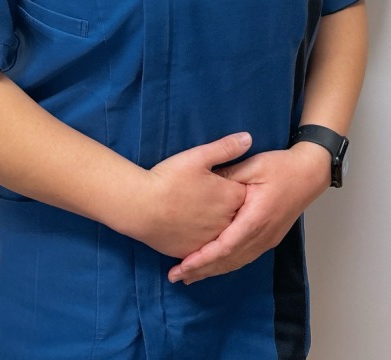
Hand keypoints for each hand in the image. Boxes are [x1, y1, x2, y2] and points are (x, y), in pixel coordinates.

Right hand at [132, 132, 250, 257]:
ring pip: (221, 232)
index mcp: (231, 197)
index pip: (246, 191)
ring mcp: (211, 241)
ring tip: (199, 211)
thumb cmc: (170, 178)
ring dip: (216, 224)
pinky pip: (205, 247)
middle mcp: (227, 223)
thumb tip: (248, 138)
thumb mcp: (198, 156)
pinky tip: (191, 228)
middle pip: (236, 214)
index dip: (235, 185)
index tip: (225, 181)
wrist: (141, 207)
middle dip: (229, 206)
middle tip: (210, 196)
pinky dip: (201, 238)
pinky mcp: (194, 252)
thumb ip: (225, 148)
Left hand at [167, 143, 329, 284]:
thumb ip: (227, 177)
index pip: (225, 246)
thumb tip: (203, 184)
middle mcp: (262, 235)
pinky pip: (244, 257)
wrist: (309, 174)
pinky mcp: (269, 238)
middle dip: (202, 270)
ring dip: (213, 270)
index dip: (203, 258)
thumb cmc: (281, 167)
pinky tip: (214, 266)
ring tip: (190, 276)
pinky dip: (226, 264)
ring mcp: (267, 239)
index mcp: (256, 218)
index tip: (183, 265)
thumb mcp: (252, 166)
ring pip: (237, 262)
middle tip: (177, 276)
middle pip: (228, 261)